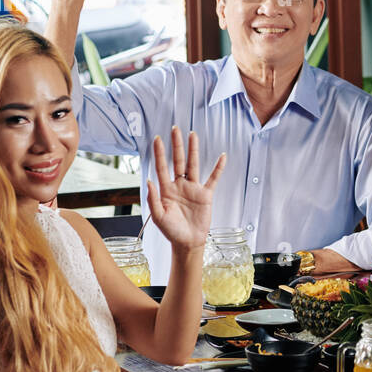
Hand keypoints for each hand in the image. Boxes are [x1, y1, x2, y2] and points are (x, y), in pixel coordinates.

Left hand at [146, 127, 225, 249]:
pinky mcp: (205, 195)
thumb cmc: (171, 231)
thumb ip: (153, 199)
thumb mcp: (158, 217)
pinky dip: (218, 168)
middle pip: (178, 161)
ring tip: (193, 135)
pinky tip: (222, 157)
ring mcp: (193, 189)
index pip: (162, 167)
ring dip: (193, 150)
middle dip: (176, 145)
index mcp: (166, 190)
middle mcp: (179, 186)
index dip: (159, 153)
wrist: (187, 242)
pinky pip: (213, 179)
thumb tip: (149, 181)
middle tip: (175, 129)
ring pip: (193, 165)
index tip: (157, 139)